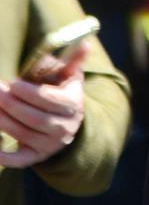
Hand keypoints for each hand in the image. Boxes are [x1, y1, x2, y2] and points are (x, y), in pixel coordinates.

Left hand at [0, 45, 87, 167]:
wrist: (67, 124)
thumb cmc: (62, 92)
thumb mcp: (70, 76)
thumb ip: (72, 60)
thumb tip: (85, 44)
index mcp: (73, 105)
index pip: (51, 100)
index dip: (30, 93)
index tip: (13, 83)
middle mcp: (65, 127)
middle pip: (36, 118)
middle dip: (12, 105)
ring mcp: (51, 144)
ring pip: (24, 134)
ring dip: (4, 122)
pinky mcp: (37, 156)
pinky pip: (21, 160)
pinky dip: (6, 158)